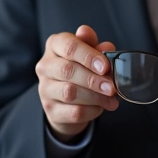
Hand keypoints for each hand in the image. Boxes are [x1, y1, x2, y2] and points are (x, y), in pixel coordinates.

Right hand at [36, 25, 117, 142]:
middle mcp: (45, 65)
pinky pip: (74, 112)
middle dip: (93, 79)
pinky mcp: (51, 110)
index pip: (69, 46)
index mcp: (54, 45)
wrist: (67, 97)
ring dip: (95, 96)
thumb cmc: (80, 67)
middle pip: (67, 70)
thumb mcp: (89, 52)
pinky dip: (91, 110)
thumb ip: (97, 47)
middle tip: (111, 87)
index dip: (88, 56)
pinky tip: (101, 107)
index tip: (105, 67)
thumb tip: (106, 46)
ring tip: (112, 99)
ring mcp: (45, 89)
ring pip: (70, 93)